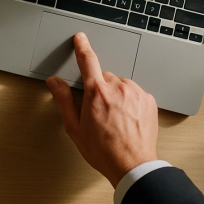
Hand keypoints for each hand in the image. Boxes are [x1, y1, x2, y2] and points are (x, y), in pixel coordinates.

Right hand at [46, 32, 158, 187]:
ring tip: (115, 117)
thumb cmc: (103, 150)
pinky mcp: (148, 100)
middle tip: (98, 110)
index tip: (80, 38)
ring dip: (116, 94)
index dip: (82, 47)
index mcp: (96, 92)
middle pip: (104, 77)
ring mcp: (135, 93)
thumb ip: (63, 99)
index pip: (87, 61)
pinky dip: (130, 101)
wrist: (133, 165)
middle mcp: (117, 88)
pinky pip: (135, 93)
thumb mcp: (75, 127)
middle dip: (99, 88)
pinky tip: (127, 118)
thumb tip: (55, 82)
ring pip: (120, 84)